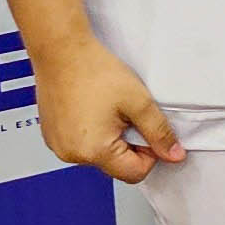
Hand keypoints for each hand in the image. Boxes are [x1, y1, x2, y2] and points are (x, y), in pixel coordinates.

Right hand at [31, 33, 181, 183]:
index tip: (148, 130)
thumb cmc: (95, 71)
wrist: (62, 51)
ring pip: (98, 156)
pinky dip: (92, 133)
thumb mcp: (139, 102)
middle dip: (129, 145)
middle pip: (116, 166)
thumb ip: (160, 133)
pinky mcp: (51, 136)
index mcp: (93, 151)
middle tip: (127, 115)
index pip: (135, 173)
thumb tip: (174, 156)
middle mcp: (71, 154)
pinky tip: (92, 109)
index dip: (150, 154)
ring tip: (107, 109)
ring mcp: (58, 146)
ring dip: (110, 139)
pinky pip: (81, 145)